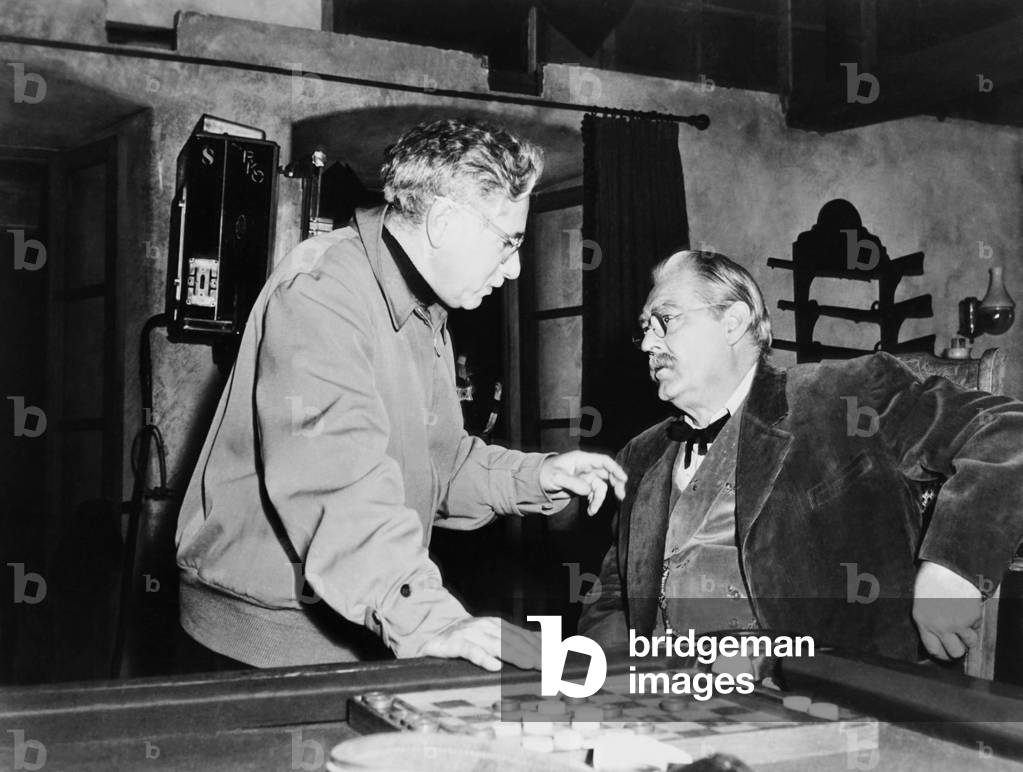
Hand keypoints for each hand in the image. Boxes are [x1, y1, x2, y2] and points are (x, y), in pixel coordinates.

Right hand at [420, 617, 541, 671]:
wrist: (429, 638)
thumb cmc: (463, 641)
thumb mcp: (488, 638)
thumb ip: (511, 640)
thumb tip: (542, 640)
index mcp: (495, 624)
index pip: (523, 635)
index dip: (540, 646)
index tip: (557, 658)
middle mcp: (484, 626)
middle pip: (514, 640)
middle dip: (533, 653)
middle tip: (550, 667)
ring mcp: (469, 633)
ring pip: (496, 644)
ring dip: (515, 655)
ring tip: (531, 665)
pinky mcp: (452, 644)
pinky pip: (470, 651)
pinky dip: (483, 658)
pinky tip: (495, 667)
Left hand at [539, 451, 626, 515]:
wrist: (538, 481)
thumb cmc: (546, 473)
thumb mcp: (557, 477)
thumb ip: (573, 482)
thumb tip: (588, 490)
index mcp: (582, 459)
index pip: (603, 461)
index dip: (615, 468)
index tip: (623, 479)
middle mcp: (587, 467)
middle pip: (607, 473)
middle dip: (615, 484)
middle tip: (621, 496)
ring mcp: (586, 477)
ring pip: (601, 487)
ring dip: (599, 499)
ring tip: (592, 510)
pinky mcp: (584, 487)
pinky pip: (594, 495)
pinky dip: (594, 503)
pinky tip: (590, 511)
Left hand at [912, 560, 982, 659]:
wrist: (947, 568)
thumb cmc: (931, 581)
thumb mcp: (921, 603)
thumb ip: (928, 621)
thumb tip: (938, 638)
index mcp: (923, 622)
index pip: (934, 650)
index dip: (942, 654)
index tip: (946, 653)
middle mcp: (940, 626)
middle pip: (954, 652)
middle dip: (958, 649)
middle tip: (959, 644)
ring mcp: (957, 623)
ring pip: (970, 644)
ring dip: (969, 638)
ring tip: (965, 628)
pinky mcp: (972, 617)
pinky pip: (977, 627)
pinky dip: (975, 622)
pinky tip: (968, 610)